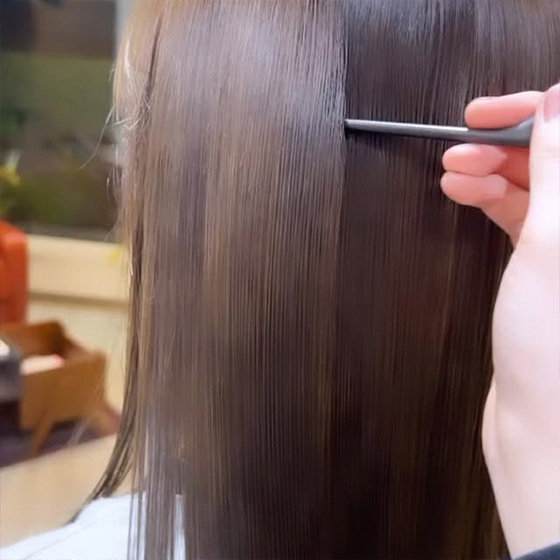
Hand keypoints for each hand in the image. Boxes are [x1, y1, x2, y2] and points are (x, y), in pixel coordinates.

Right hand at [441, 85, 559, 557]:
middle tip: (464, 137)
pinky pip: (520, 213)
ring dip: (493, 169)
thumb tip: (556, 107)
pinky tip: (463, 192)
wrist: (537, 417)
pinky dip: (490, 197)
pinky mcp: (544, 263)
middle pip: (557, 161)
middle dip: (510, 142)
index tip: (496, 111)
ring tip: (453, 168)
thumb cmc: (549, 347)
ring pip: (535, 185)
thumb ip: (558, 171)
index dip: (541, 116)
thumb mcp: (550, 245)